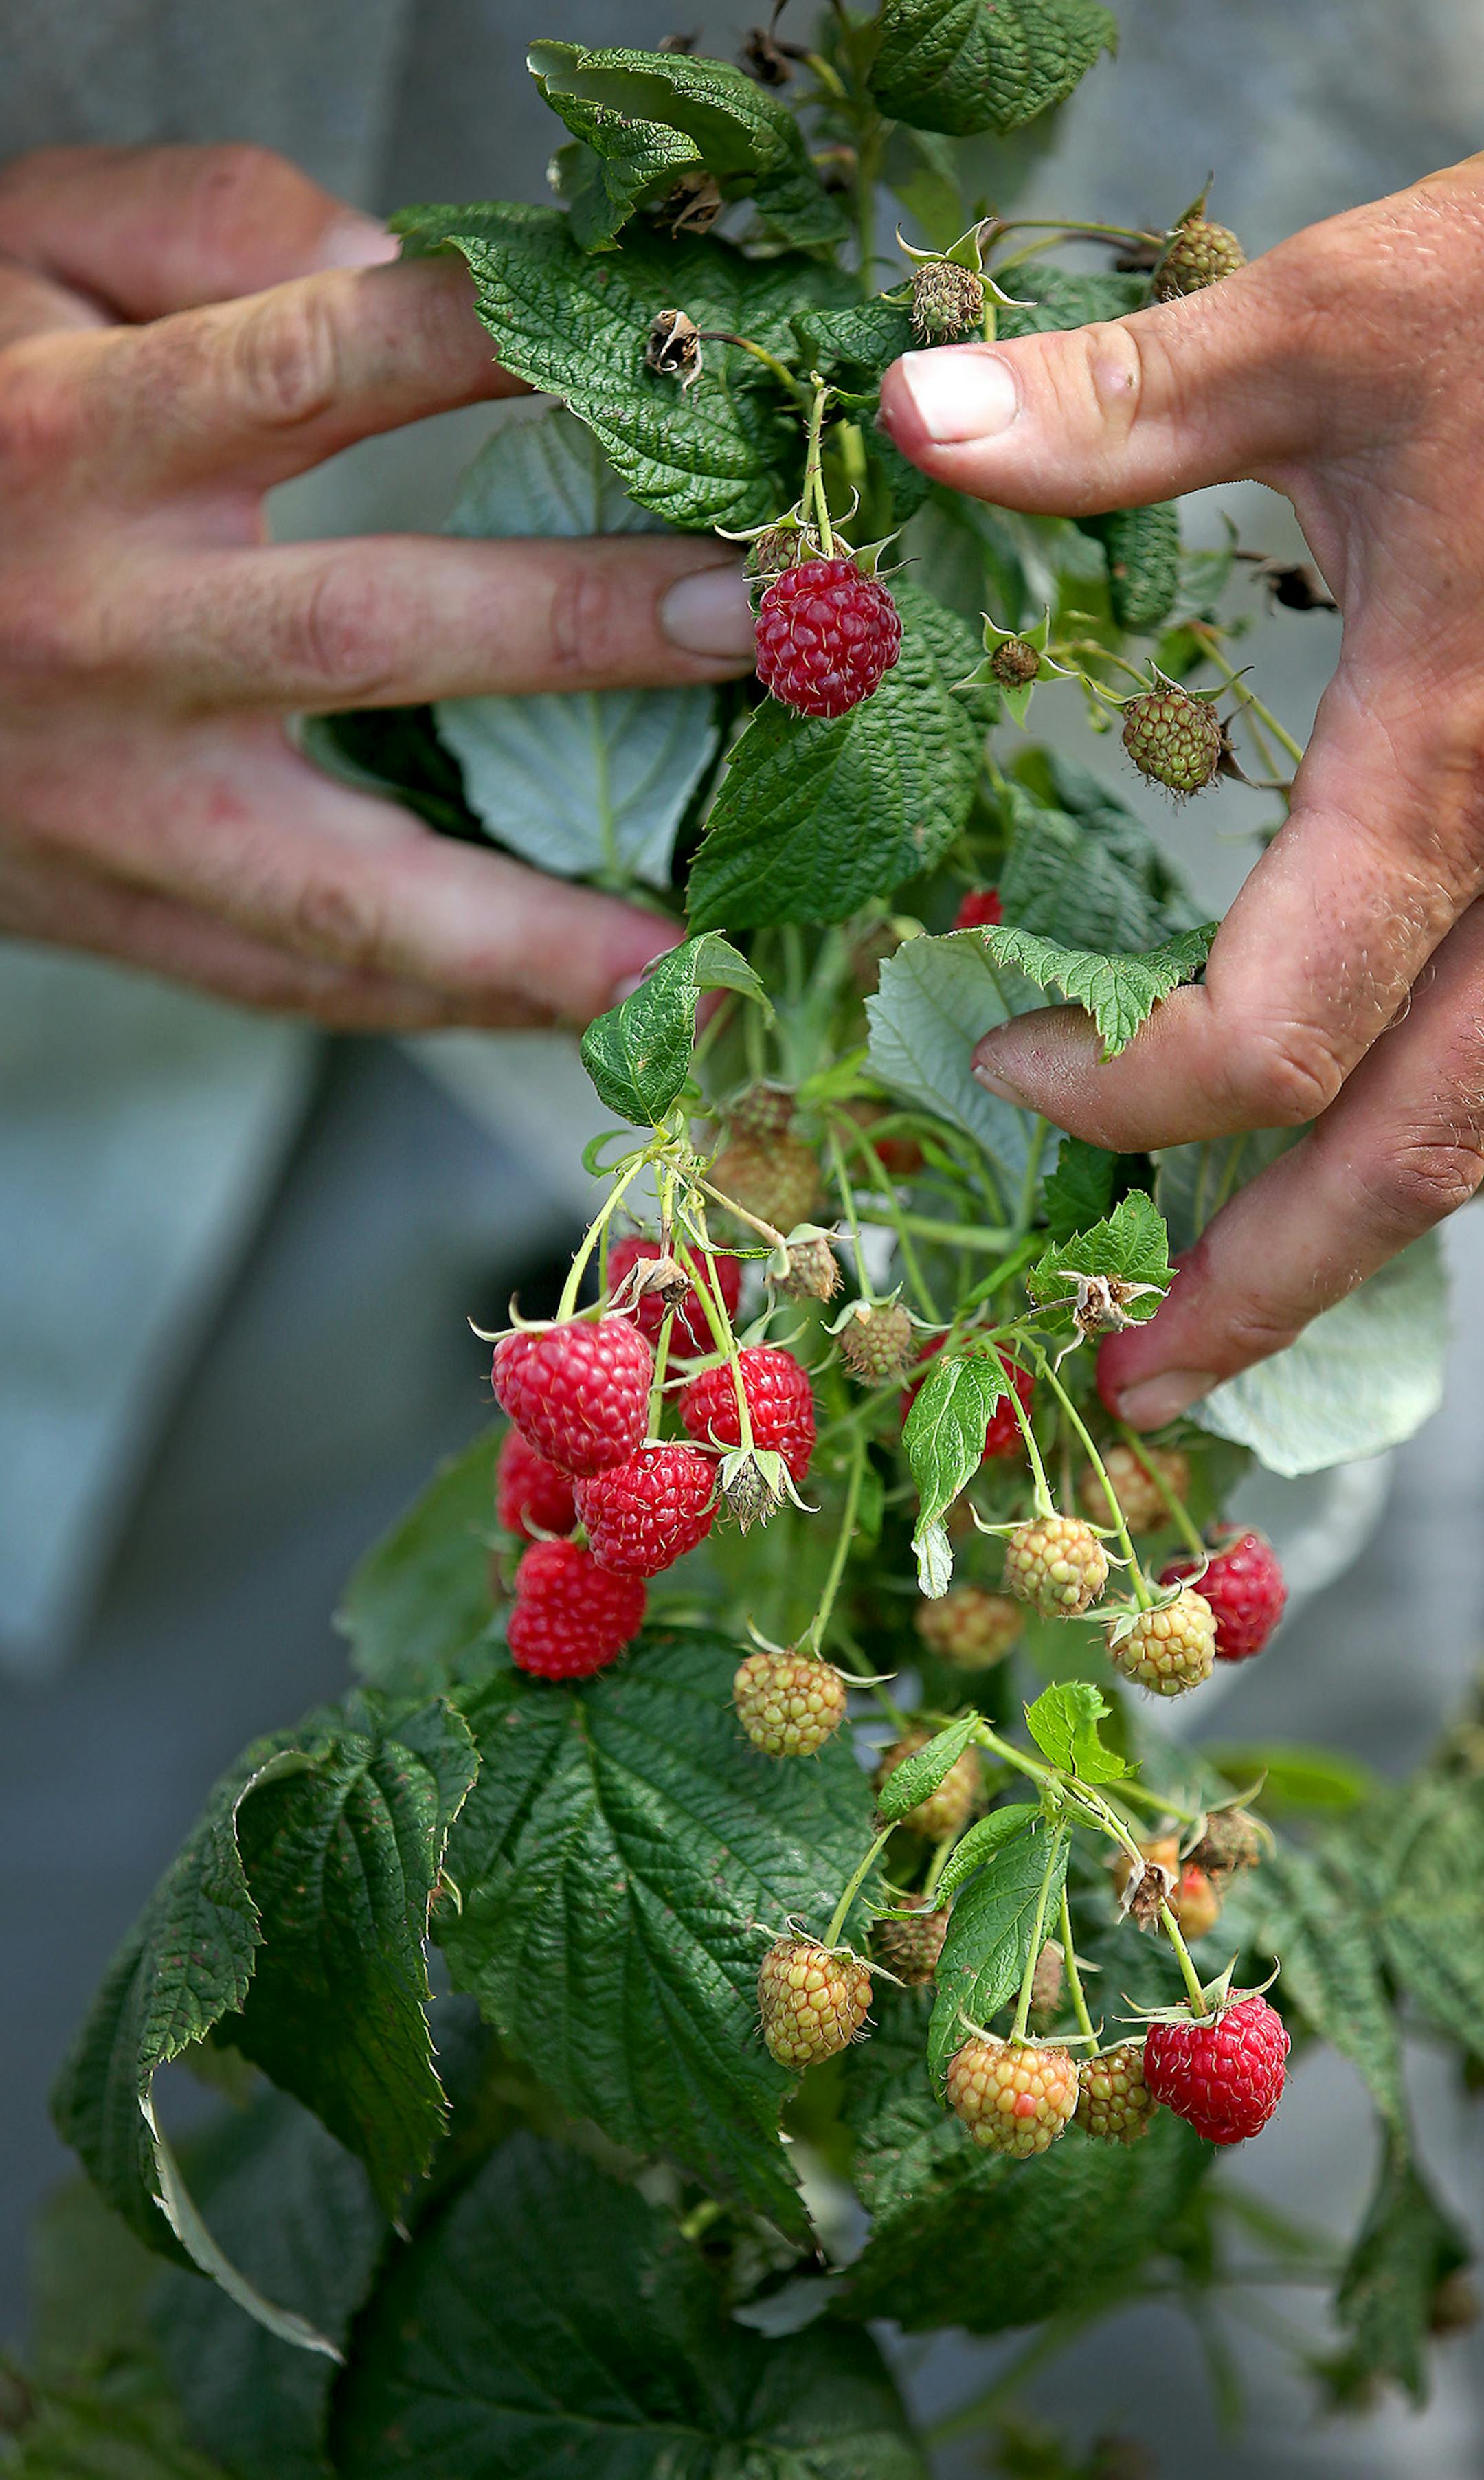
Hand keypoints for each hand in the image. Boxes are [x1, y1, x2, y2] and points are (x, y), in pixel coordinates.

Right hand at [0, 145, 755, 1027]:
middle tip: (758, 624)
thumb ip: (208, 228)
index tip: (681, 348)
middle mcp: (108, 633)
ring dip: (542, 931)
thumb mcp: (16, 258)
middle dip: (581, 630)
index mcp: (82, 442)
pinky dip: (450, 1006)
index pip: (327, 366)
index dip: (512, 350)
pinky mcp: (127, 913)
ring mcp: (122, 804)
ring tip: (703, 954)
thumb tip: (412, 268)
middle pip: (374, 631)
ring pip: (352, 891)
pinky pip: (305, 984)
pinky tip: (580, 1008)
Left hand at [880, 159, 1483, 1422]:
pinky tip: (1384, 1152)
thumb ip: (1129, 405)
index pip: (1272, 1034)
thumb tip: (907, 415)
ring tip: (1244, 1314)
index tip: (1005, 1054)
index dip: (1124, 1089)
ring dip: (1370, 1237)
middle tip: (1143, 1388)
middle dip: (1272, 1291)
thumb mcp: (1350, 320)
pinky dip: (1456, 1131)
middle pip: (1418, 1157)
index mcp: (1449, 769)